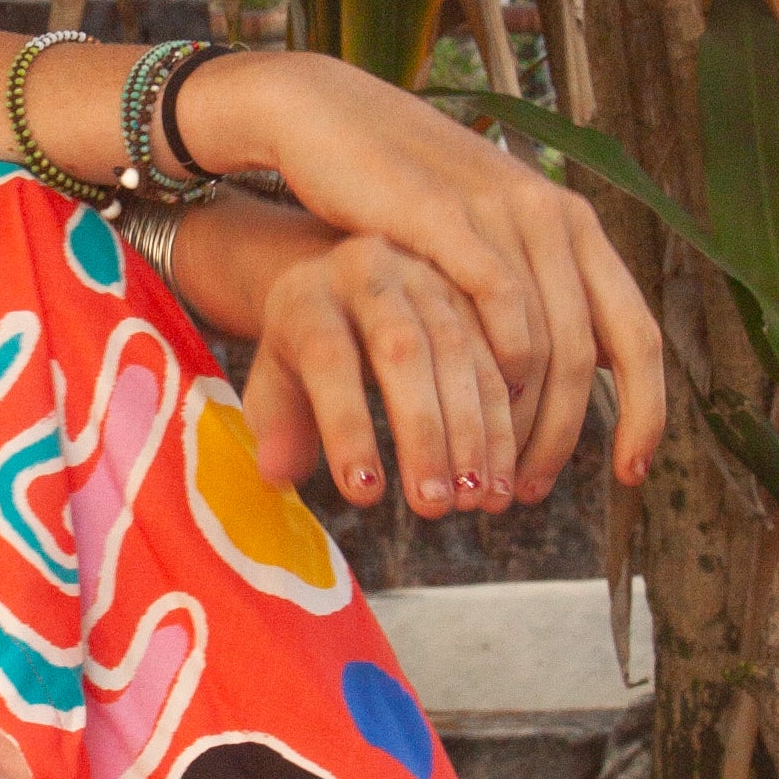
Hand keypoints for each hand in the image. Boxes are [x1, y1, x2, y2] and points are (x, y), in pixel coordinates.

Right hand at [183, 53, 663, 503]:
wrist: (330, 117)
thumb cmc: (404, 190)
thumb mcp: (485, 235)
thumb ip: (530, 289)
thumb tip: (574, 364)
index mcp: (573, 226)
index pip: (637, 335)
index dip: (646, 412)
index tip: (629, 472)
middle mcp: (552, 216)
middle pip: (587, 355)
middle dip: (564, 437)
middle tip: (530, 490)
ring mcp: (502, 213)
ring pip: (544, 343)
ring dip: (525, 424)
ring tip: (496, 474)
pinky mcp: (446, 216)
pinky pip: (494, 307)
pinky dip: (495, 371)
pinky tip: (474, 413)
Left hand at [239, 233, 540, 515]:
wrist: (342, 284)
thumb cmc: (303, 352)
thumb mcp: (275, 383)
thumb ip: (275, 426)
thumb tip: (277, 474)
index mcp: (307, 294)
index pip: (327, 358)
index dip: (347, 427)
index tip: (363, 495)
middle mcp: (369, 272)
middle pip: (401, 349)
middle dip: (422, 433)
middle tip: (432, 506)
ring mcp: (424, 276)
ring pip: (458, 352)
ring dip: (473, 434)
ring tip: (472, 501)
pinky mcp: (469, 293)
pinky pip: (496, 354)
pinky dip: (503, 421)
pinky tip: (500, 476)